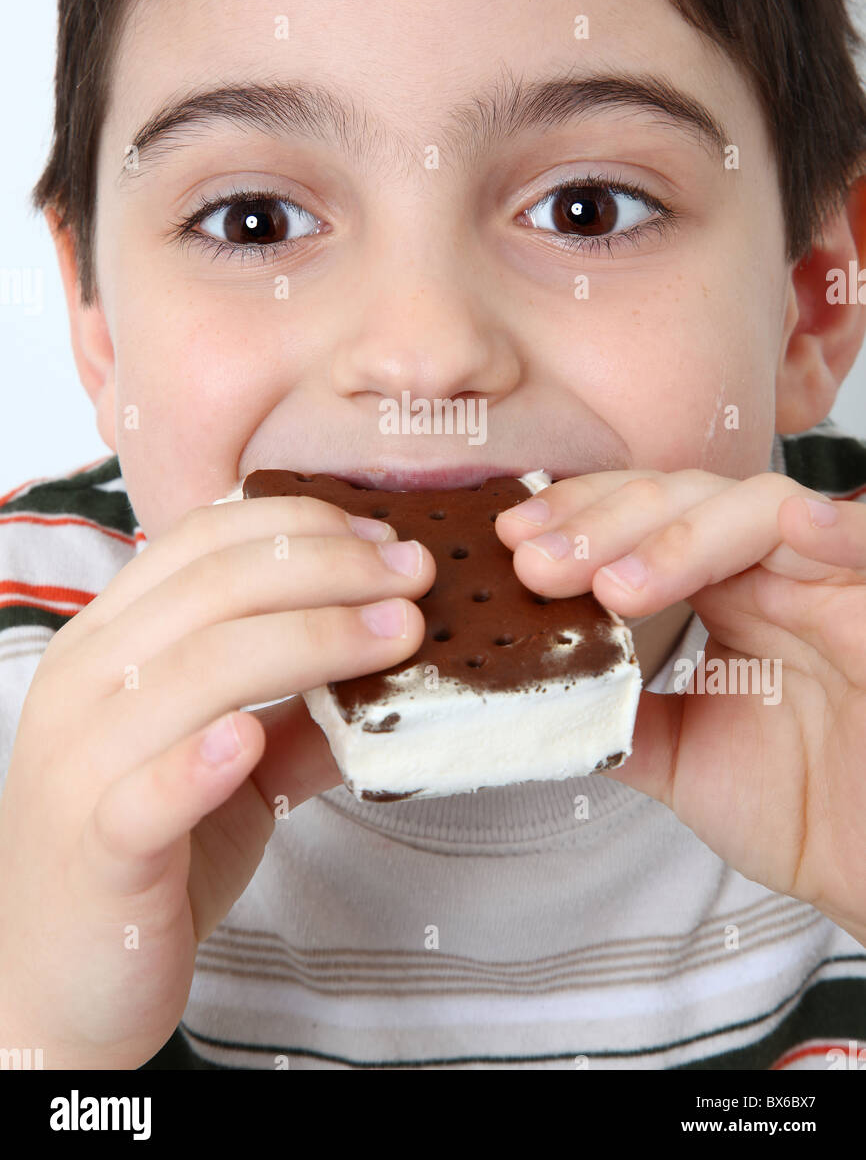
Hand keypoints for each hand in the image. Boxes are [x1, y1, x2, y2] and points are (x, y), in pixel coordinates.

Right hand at [0, 497, 432, 1066]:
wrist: (58, 984)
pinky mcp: (96, 850)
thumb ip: (300, 712)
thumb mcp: (233, 768)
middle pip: (213, 589)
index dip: (302, 526)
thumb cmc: (150, 856)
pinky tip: (252, 739)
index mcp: (109, 644)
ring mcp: (81, 764)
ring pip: (194, 671)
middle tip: (415, 578)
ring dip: (311, 640)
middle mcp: (84, 685)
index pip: (201, 543)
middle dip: (330, 570)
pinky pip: (144, 793)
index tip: (385, 541)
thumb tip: (397, 663)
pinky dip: (200, 760)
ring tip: (397, 636)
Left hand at [496, 468, 865, 945]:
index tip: (514, 543)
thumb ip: (613, 713)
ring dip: (680, 536)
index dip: (580, 518)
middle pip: (684, 501)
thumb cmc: (807, 811)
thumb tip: (525, 691)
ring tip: (617, 586)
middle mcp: (773, 573)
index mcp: (725, 592)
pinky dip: (835, 528)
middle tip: (538, 562)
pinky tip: (791, 526)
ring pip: (757, 509)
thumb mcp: (681, 757)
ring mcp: (831, 584)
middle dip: (604, 524)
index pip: (644, 521)